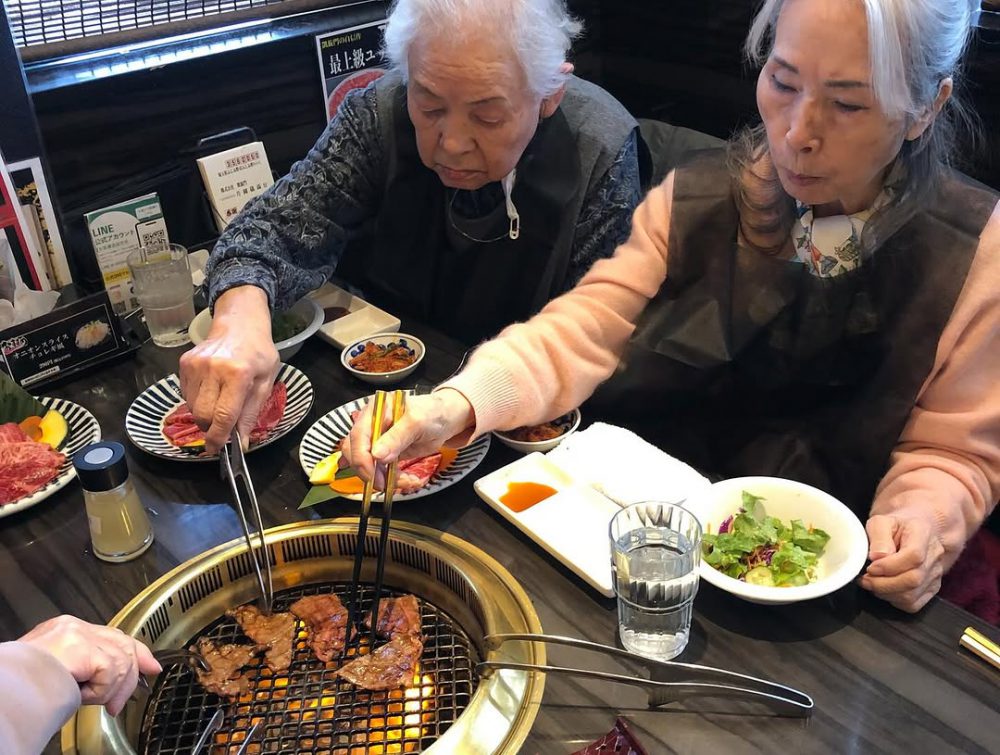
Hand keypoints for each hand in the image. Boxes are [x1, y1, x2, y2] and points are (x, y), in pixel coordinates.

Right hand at [19, 615, 160, 715]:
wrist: (4, 691)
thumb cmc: (25, 688)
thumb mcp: (64, 676)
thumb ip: (90, 672)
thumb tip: (120, 684)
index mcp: (67, 630)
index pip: (113, 636)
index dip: (137, 652)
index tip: (151, 666)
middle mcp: (74, 627)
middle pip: (123, 644)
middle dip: (132, 674)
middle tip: (119, 703)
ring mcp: (78, 634)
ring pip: (120, 662)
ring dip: (107, 690)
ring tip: (86, 700)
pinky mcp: (81, 647)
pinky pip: (110, 672)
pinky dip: (99, 691)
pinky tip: (80, 695)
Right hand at [179, 286, 279, 453]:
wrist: (239, 323)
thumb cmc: (258, 353)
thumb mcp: (266, 381)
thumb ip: (251, 412)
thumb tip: (240, 442)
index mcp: (238, 374)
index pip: (223, 415)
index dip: (219, 438)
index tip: (217, 451)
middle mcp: (213, 369)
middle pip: (203, 415)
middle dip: (211, 428)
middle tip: (222, 428)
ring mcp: (195, 365)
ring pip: (193, 407)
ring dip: (205, 414)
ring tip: (220, 402)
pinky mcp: (184, 363)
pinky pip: (187, 394)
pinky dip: (198, 400)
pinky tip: (211, 389)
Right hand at [341, 389, 474, 485]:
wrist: (444, 420)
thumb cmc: (432, 413)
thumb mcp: (417, 422)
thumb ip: (397, 437)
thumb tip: (377, 455)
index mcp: (375, 410)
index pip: (358, 435)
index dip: (361, 457)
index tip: (371, 475)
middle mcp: (371, 425)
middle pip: (357, 452)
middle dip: (371, 471)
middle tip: (385, 484)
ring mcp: (377, 440)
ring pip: (369, 466)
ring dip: (385, 478)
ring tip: (408, 482)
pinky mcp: (385, 454)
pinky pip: (382, 471)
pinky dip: (393, 480)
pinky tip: (410, 480)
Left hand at [859, 511, 944, 612]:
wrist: (914, 531)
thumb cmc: (895, 527)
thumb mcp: (881, 521)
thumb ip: (878, 536)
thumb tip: (877, 557)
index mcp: (923, 533)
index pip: (913, 556)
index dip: (889, 566)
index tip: (871, 566)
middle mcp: (934, 555)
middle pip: (913, 579)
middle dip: (883, 583)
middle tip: (865, 578)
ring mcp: (935, 574)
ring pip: (912, 595)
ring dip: (885, 593)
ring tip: (871, 583)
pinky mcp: (932, 588)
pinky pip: (913, 604)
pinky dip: (894, 600)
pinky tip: (884, 589)